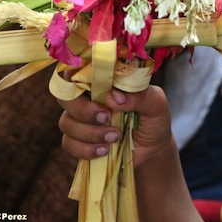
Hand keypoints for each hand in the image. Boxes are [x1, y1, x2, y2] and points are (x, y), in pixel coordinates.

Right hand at [58, 85, 174, 167]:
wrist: (153, 149)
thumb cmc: (153, 119)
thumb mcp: (156, 104)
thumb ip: (140, 95)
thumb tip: (115, 97)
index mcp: (104, 83)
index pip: (79, 71)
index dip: (76, 74)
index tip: (92, 86)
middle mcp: (88, 99)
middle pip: (65, 97)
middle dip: (83, 109)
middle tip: (106, 116)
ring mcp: (81, 121)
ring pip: (66, 123)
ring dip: (90, 132)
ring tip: (115, 137)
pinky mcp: (79, 142)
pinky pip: (69, 144)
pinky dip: (86, 149)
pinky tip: (105, 150)